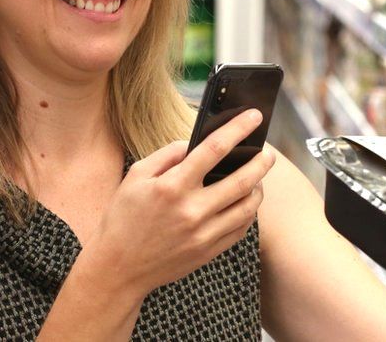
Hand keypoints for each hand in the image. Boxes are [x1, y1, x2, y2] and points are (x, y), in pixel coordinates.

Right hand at [81, 109, 275, 297]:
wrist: (118, 268)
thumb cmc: (123, 217)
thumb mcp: (136, 176)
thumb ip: (167, 155)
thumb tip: (195, 143)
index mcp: (173, 186)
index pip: (215, 149)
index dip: (238, 129)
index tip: (254, 116)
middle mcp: (192, 210)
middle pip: (243, 180)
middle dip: (261, 161)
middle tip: (268, 152)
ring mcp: (203, 234)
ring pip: (248, 207)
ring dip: (259, 188)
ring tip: (257, 177)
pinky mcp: (208, 252)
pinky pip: (240, 229)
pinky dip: (248, 212)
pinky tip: (244, 202)